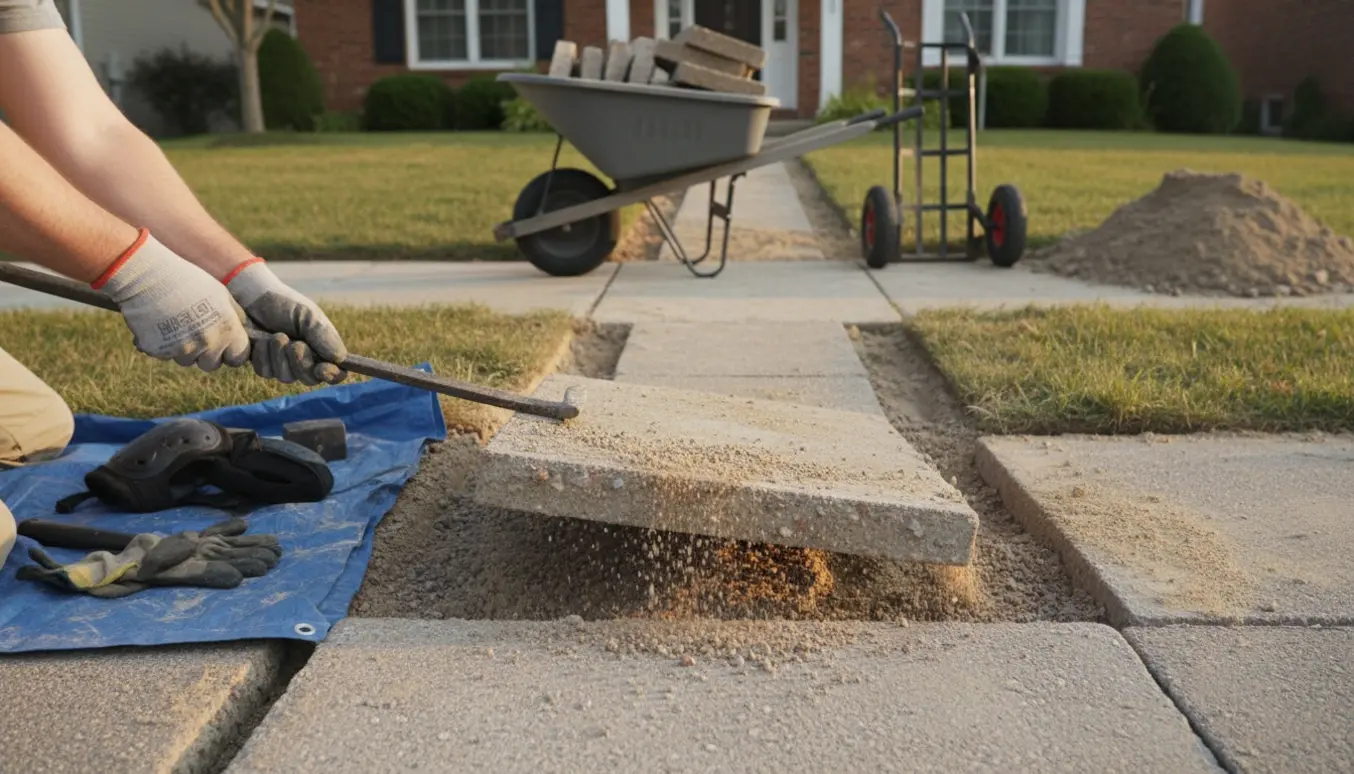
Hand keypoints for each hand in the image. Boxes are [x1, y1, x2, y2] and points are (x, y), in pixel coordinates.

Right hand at [94, 229, 249, 371]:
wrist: (148, 276)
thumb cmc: (188, 281)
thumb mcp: (221, 295)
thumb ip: (235, 318)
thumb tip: (247, 333)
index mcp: (227, 329)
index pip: (238, 358)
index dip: (231, 352)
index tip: (224, 344)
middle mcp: (208, 343)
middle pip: (212, 364)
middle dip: (206, 354)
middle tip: (195, 332)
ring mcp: (183, 349)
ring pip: (188, 361)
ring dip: (183, 349)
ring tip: (176, 323)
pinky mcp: (160, 351)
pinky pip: (165, 356)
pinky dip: (163, 345)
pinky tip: (159, 325)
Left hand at [224, 259, 347, 385]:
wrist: (250, 297)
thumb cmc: (284, 304)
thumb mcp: (308, 315)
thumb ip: (324, 336)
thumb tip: (340, 358)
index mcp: (322, 348)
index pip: (336, 372)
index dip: (332, 375)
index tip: (322, 368)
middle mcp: (304, 359)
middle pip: (310, 379)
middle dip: (302, 363)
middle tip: (295, 345)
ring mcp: (282, 364)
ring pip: (286, 377)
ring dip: (280, 356)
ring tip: (275, 336)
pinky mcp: (263, 364)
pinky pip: (266, 372)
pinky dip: (264, 356)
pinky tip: (260, 341)